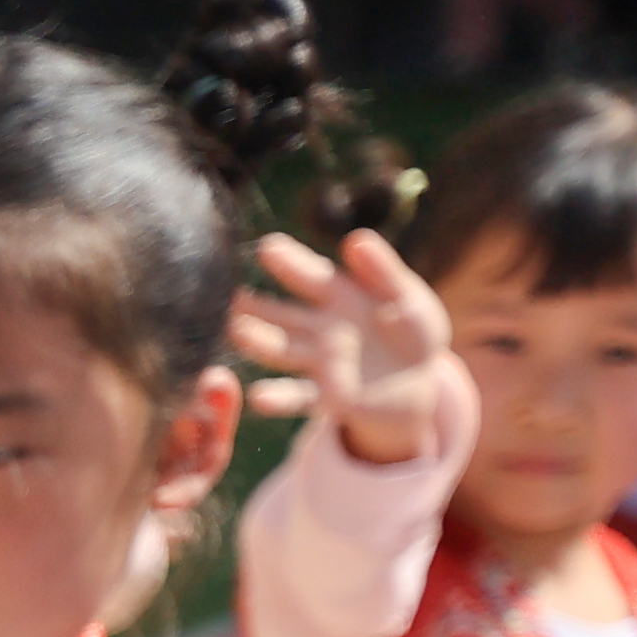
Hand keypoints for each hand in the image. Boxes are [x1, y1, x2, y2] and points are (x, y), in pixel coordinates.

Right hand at [232, 229, 455, 465]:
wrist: (413, 385)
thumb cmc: (412, 332)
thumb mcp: (409, 297)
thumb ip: (384, 271)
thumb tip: (355, 238)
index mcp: (339, 296)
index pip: (310, 275)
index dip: (290, 262)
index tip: (267, 247)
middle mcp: (319, 327)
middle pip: (280, 313)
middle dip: (253, 304)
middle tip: (223, 292)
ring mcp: (319, 362)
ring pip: (282, 349)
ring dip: (257, 342)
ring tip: (232, 331)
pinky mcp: (326, 396)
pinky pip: (300, 397)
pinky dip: (279, 398)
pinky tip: (258, 398)